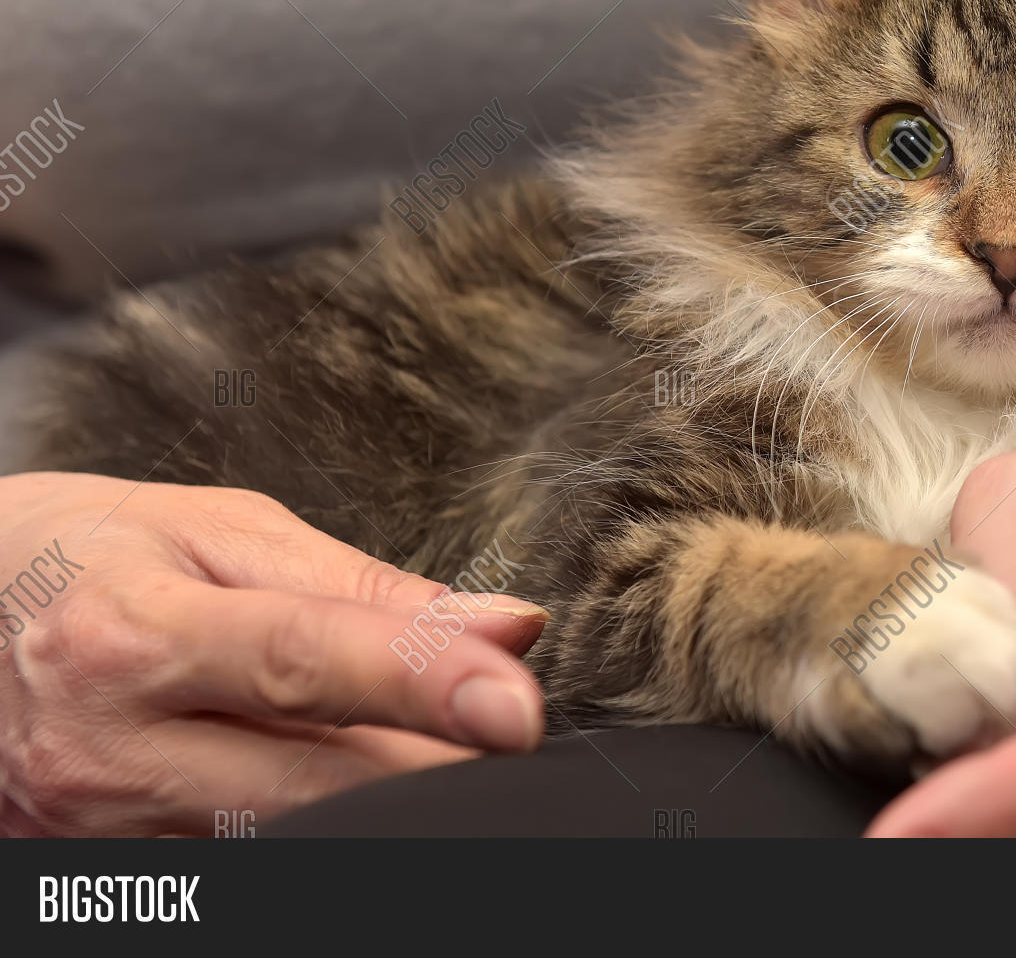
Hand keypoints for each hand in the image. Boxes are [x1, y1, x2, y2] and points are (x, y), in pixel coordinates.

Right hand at [0, 472, 547, 836]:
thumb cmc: (102, 556)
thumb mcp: (223, 533)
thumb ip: (366, 587)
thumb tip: (508, 627)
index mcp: (134, 634)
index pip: (300, 662)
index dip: (419, 682)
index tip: (515, 704)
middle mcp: (110, 750)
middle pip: (309, 787)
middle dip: (432, 775)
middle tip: (509, 745)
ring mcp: (103, 834)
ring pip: (292, 844)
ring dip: (390, 806)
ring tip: (442, 755)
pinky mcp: (113, 879)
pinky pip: (251, 866)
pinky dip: (327, 830)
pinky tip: (366, 791)